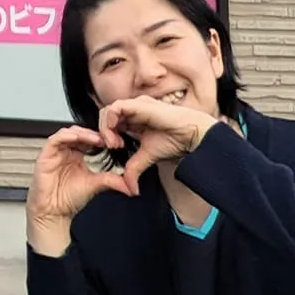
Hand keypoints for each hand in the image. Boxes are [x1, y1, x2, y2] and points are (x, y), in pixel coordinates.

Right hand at [25, 127, 133, 255]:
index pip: (89, 140)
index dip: (101, 138)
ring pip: (67, 133)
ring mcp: (55, 153)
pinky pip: (54, 140)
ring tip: (96, 138)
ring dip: (82, 133)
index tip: (115, 142)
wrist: (55, 213)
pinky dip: (65, 136)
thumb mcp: (95, 185)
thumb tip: (130, 185)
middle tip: (108, 138)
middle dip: (94, 133)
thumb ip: (111, 180)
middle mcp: (65, 152)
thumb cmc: (68, 200)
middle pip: (79, 133)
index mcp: (76, 156)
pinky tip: (77, 137)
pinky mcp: (45, 156)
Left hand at [98, 96, 219, 193]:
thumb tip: (131, 189)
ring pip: (108, 111)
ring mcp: (134, 105)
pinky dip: (111, 120)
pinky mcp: (138, 104)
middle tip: (112, 147)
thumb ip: (135, 168)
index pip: (110, 123)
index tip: (112, 150)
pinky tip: (117, 133)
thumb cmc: (174, 141)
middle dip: (104, 133)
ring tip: (115, 144)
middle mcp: (132, 110)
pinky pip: (115, 107)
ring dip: (106, 129)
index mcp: (133, 120)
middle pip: (105, 117)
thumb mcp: (147, 156)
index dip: (106, 135)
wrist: (191, 135)